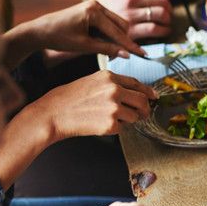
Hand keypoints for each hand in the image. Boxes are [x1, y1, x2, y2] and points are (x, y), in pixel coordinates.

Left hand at [28, 0, 146, 58]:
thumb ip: (107, 49)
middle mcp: (97, 5)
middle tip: (125, 55)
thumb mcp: (84, 46)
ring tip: (113, 50)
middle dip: (125, 39)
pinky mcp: (92, 9)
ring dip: (118, 36)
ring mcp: (95, 5)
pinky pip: (109, 20)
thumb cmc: (58, 37)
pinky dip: (111, 32)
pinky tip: (107, 42)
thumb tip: (126, 55)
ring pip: (117, 22)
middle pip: (122, 24)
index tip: (142, 54)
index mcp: (94, 12)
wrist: (40, 30)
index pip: (117, 31)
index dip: (130, 45)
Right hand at [30, 70, 155, 140]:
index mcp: (109, 77)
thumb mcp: (91, 81)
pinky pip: (122, 128)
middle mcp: (114, 90)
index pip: (137, 83)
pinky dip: (115, 129)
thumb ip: (112, 84)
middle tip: (143, 114)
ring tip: (108, 118)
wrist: (52, 114)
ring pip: (135, 116)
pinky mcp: (111, 124)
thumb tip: (132, 92)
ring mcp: (114, 108)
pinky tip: (99, 124)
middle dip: (145, 109)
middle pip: (142, 101)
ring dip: (127, 120)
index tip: (154, 96)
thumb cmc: (68, 99)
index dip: (147, 91)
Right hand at [95, 0, 171, 39]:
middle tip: (168, 17)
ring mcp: (130, 14)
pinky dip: (163, 31)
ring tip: (166, 26)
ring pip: (161, 14)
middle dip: (169, 11)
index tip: (164, 5)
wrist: (82, 26)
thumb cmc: (100, 12)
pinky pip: (155, 29)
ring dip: (168, 21)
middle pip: (162, 1)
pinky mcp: (131, 30)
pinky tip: (162, 33)